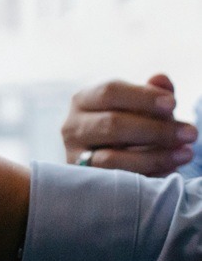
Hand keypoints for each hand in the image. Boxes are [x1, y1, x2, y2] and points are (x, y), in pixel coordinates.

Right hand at [62, 74, 196, 175]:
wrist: (111, 156)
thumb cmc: (128, 124)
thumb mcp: (140, 106)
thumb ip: (151, 93)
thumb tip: (160, 79)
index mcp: (84, 100)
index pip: (110, 92)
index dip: (142, 97)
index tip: (173, 104)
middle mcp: (72, 127)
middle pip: (111, 125)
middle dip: (155, 130)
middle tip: (190, 134)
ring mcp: (74, 156)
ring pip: (111, 158)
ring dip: (153, 157)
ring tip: (185, 154)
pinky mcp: (83, 181)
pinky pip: (115, 181)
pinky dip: (144, 176)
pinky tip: (169, 170)